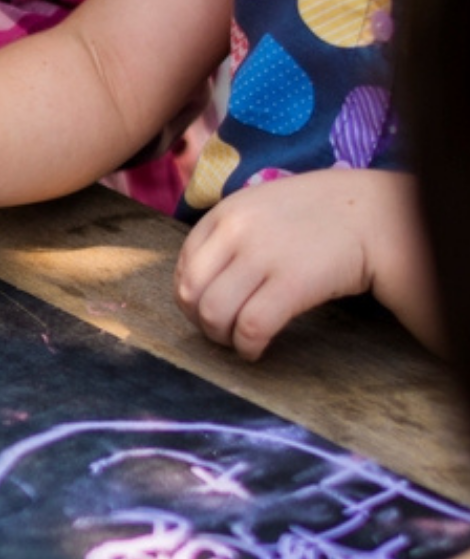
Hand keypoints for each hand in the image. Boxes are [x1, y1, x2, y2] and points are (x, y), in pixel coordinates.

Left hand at [175, 170, 432, 359]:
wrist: (374, 215)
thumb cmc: (318, 217)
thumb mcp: (261, 208)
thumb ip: (228, 235)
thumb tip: (195, 285)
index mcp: (226, 212)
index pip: (184, 267)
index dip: (191, 299)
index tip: (209, 311)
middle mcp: (237, 231)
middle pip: (190, 294)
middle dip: (201, 323)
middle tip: (223, 332)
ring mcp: (262, 255)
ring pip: (214, 315)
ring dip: (222, 339)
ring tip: (240, 341)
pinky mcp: (291, 282)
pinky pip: (250, 328)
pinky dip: (248, 348)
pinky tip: (257, 350)